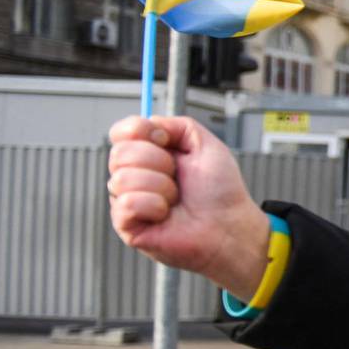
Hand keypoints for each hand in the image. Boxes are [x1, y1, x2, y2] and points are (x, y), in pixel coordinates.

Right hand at [108, 115, 270, 300]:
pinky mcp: (126, 224)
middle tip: (178, 177)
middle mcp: (133, 175)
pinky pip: (127, 203)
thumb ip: (177, 125)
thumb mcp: (206, 145)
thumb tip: (149, 122)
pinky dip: (154, 205)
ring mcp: (127, 199)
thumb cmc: (220, 190)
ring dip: (161, 186)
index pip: (121, 132)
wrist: (230, 225)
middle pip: (119, 153)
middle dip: (158, 161)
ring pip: (122, 178)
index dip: (139, 130)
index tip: (166, 141)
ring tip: (176, 198)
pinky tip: (166, 214)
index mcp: (148, 154)